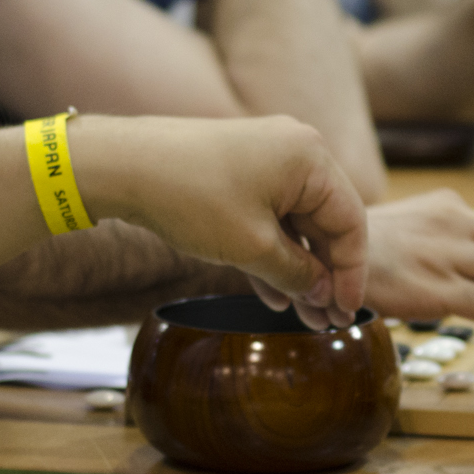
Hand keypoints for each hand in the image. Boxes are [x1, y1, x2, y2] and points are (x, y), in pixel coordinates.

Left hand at [88, 115, 368, 326]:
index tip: (346, 311)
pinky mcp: (239, 172)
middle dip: (325, 275)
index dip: (351, 273)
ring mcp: (266, 160)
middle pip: (326, 223)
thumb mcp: (252, 247)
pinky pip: (270, 217)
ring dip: (298, 270)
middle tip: (326, 321)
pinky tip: (273, 295)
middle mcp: (295, 151)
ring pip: (296, 224)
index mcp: (311, 158)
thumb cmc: (189, 197)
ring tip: (301, 316)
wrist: (122, 167)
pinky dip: (273, 252)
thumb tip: (323, 292)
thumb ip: (297, 273)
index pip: (351, 222)